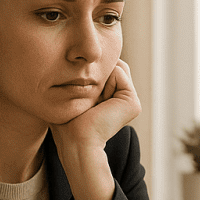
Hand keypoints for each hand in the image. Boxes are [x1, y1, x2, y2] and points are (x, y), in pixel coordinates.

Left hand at [49, 60, 140, 199]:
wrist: (77, 141)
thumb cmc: (67, 122)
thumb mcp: (73, 94)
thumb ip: (84, 77)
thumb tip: (88, 59)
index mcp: (112, 99)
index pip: (105, 69)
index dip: (89, 71)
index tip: (78, 92)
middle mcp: (124, 100)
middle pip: (113, 66)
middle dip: (96, 72)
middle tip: (86, 95)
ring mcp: (131, 101)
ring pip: (117, 66)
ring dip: (100, 76)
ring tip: (93, 99)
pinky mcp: (133, 103)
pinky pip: (119, 72)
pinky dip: (105, 79)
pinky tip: (100, 100)